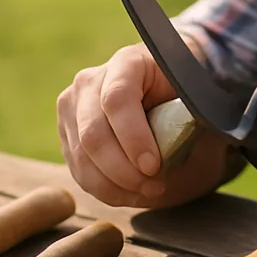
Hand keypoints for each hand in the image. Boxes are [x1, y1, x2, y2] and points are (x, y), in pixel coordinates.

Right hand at [57, 44, 177, 206]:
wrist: (162, 85)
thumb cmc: (179, 90)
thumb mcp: (189, 91)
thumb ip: (183, 113)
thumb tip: (178, 144)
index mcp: (124, 62)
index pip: (116, 100)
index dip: (133, 137)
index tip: (154, 166)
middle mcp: (88, 82)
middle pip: (93, 134)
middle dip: (124, 171)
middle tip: (154, 186)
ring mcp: (72, 109)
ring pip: (82, 158)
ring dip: (115, 186)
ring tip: (147, 192)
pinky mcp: (67, 135)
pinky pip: (79, 171)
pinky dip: (105, 190)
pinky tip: (131, 193)